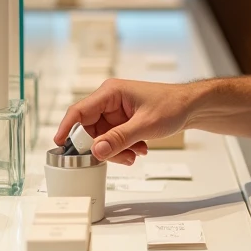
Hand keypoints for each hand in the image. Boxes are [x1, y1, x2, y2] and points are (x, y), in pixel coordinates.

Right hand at [54, 79, 194, 163]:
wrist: (191, 107)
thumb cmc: (172, 105)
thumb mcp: (145, 125)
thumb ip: (120, 139)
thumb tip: (97, 151)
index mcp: (111, 92)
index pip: (79, 111)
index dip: (66, 129)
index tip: (58, 146)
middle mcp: (110, 101)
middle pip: (90, 130)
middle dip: (102, 147)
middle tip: (117, 158)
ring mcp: (116, 112)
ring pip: (102, 138)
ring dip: (116, 150)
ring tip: (135, 154)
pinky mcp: (122, 121)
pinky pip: (113, 139)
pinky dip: (124, 148)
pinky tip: (140, 149)